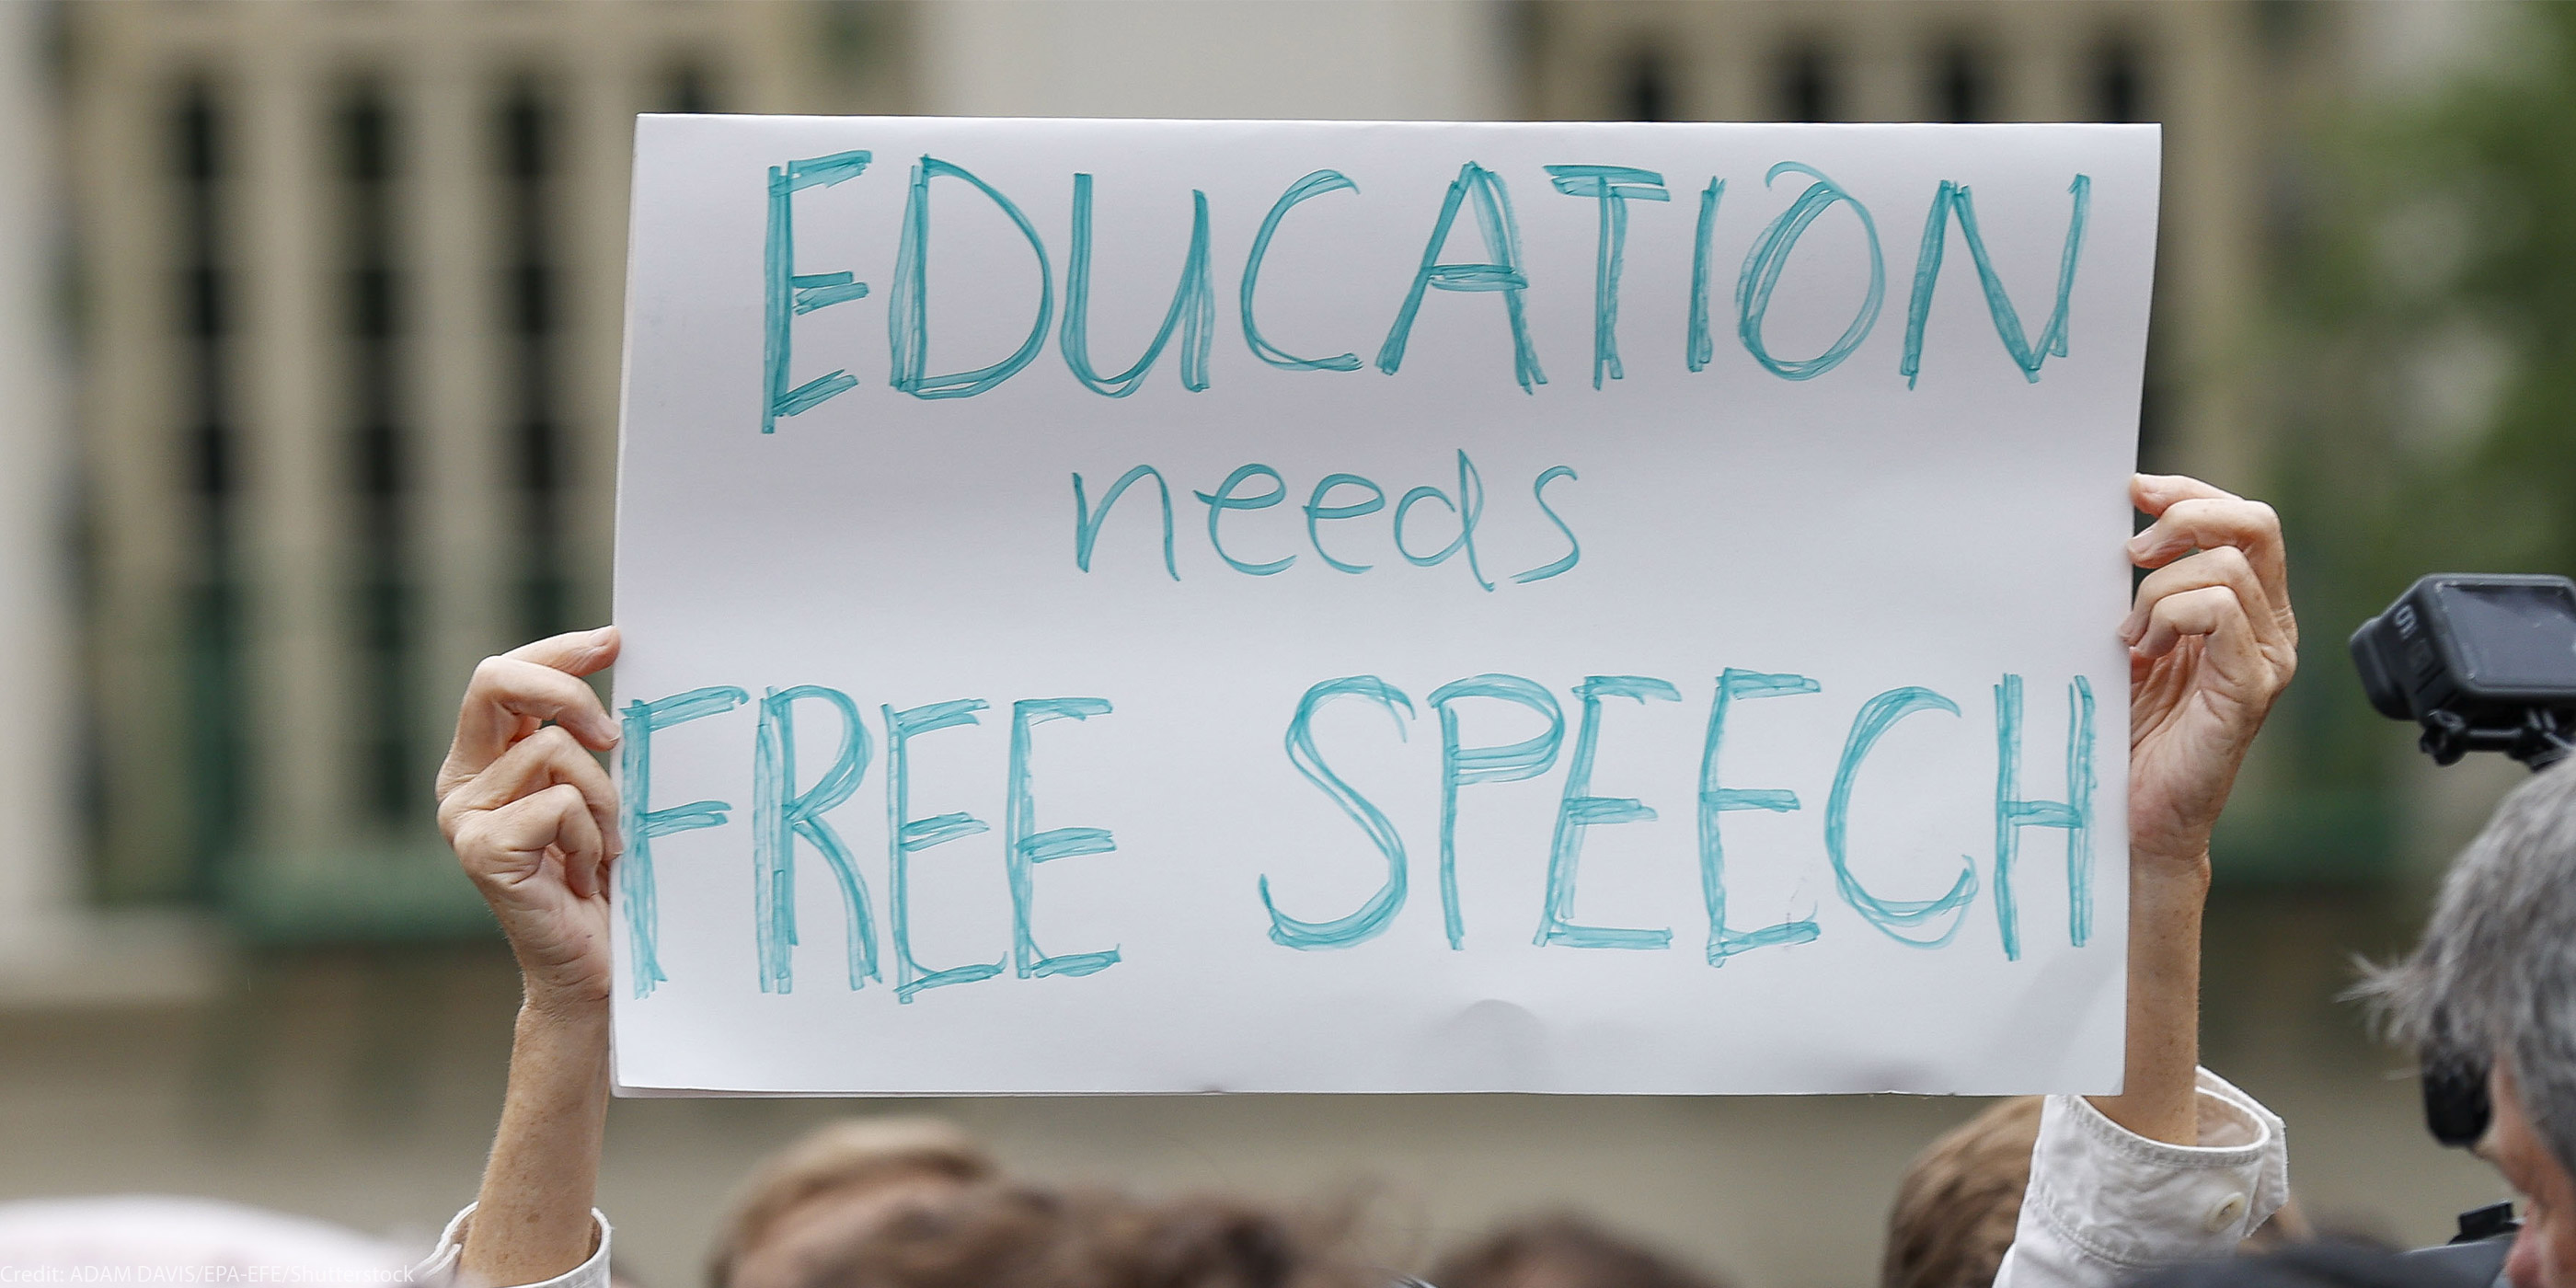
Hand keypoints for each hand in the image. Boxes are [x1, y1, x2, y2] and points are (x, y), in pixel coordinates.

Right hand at [436, 627, 623, 1014]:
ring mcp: (462, 818)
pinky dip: (592, 837)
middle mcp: (461, 783)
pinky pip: (559, 805)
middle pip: (497, 681)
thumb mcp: (598, 790)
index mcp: (484, 760)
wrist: (590, 966)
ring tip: (602, 848)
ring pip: (555, 750)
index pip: (505, 674)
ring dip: (604, 800)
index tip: (614, 641)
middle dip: (568, 691)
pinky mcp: (479, 851)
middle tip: (614, 734)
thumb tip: (618, 652)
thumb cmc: (602, 876)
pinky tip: (583, 875)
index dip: (558, 652)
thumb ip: (587, 736)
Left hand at [2119, 475, 2296, 872]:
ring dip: (2160, 587)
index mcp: (2244, 608)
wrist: (2137, 815)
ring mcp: (2267, 656)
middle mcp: (2268, 626)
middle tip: (2132, 550)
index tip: (2133, 489)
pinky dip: (2171, 615)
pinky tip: (2145, 652)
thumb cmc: (2128, 735)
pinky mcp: (2252, 686)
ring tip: (2131, 635)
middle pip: (2255, 523)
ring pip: (2228, 566)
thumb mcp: (2130, 645)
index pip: (2241, 520)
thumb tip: (2112, 534)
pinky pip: (2221, 612)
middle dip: (2187, 516)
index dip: (2189, 491)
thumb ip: (2138, 593)